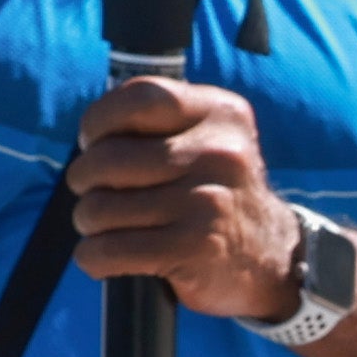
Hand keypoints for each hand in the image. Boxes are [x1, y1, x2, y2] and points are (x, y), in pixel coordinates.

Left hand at [73, 75, 303, 321]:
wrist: (271, 259)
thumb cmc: (215, 194)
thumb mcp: (207, 142)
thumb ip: (159, 124)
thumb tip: (91, 138)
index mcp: (221, 114)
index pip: (138, 98)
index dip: (99, 122)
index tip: (96, 144)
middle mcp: (220, 153)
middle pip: (108, 158)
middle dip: (85, 181)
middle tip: (98, 193)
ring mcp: (208, 202)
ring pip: (101, 208)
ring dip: (90, 223)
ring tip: (109, 227)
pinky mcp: (194, 248)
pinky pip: (109, 250)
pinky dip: (94, 258)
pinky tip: (107, 258)